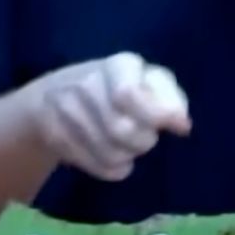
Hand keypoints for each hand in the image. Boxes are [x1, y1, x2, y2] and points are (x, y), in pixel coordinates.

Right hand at [24, 52, 191, 181]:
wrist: (51, 97)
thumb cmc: (117, 88)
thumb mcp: (146, 82)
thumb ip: (169, 98)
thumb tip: (183, 125)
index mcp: (119, 65)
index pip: (129, 94)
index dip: (157, 116)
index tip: (179, 128)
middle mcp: (88, 81)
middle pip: (123, 130)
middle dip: (143, 141)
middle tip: (144, 136)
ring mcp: (67, 108)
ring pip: (112, 154)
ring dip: (127, 157)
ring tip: (125, 146)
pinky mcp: (55, 135)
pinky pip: (97, 167)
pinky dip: (111, 169)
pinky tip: (108, 155)